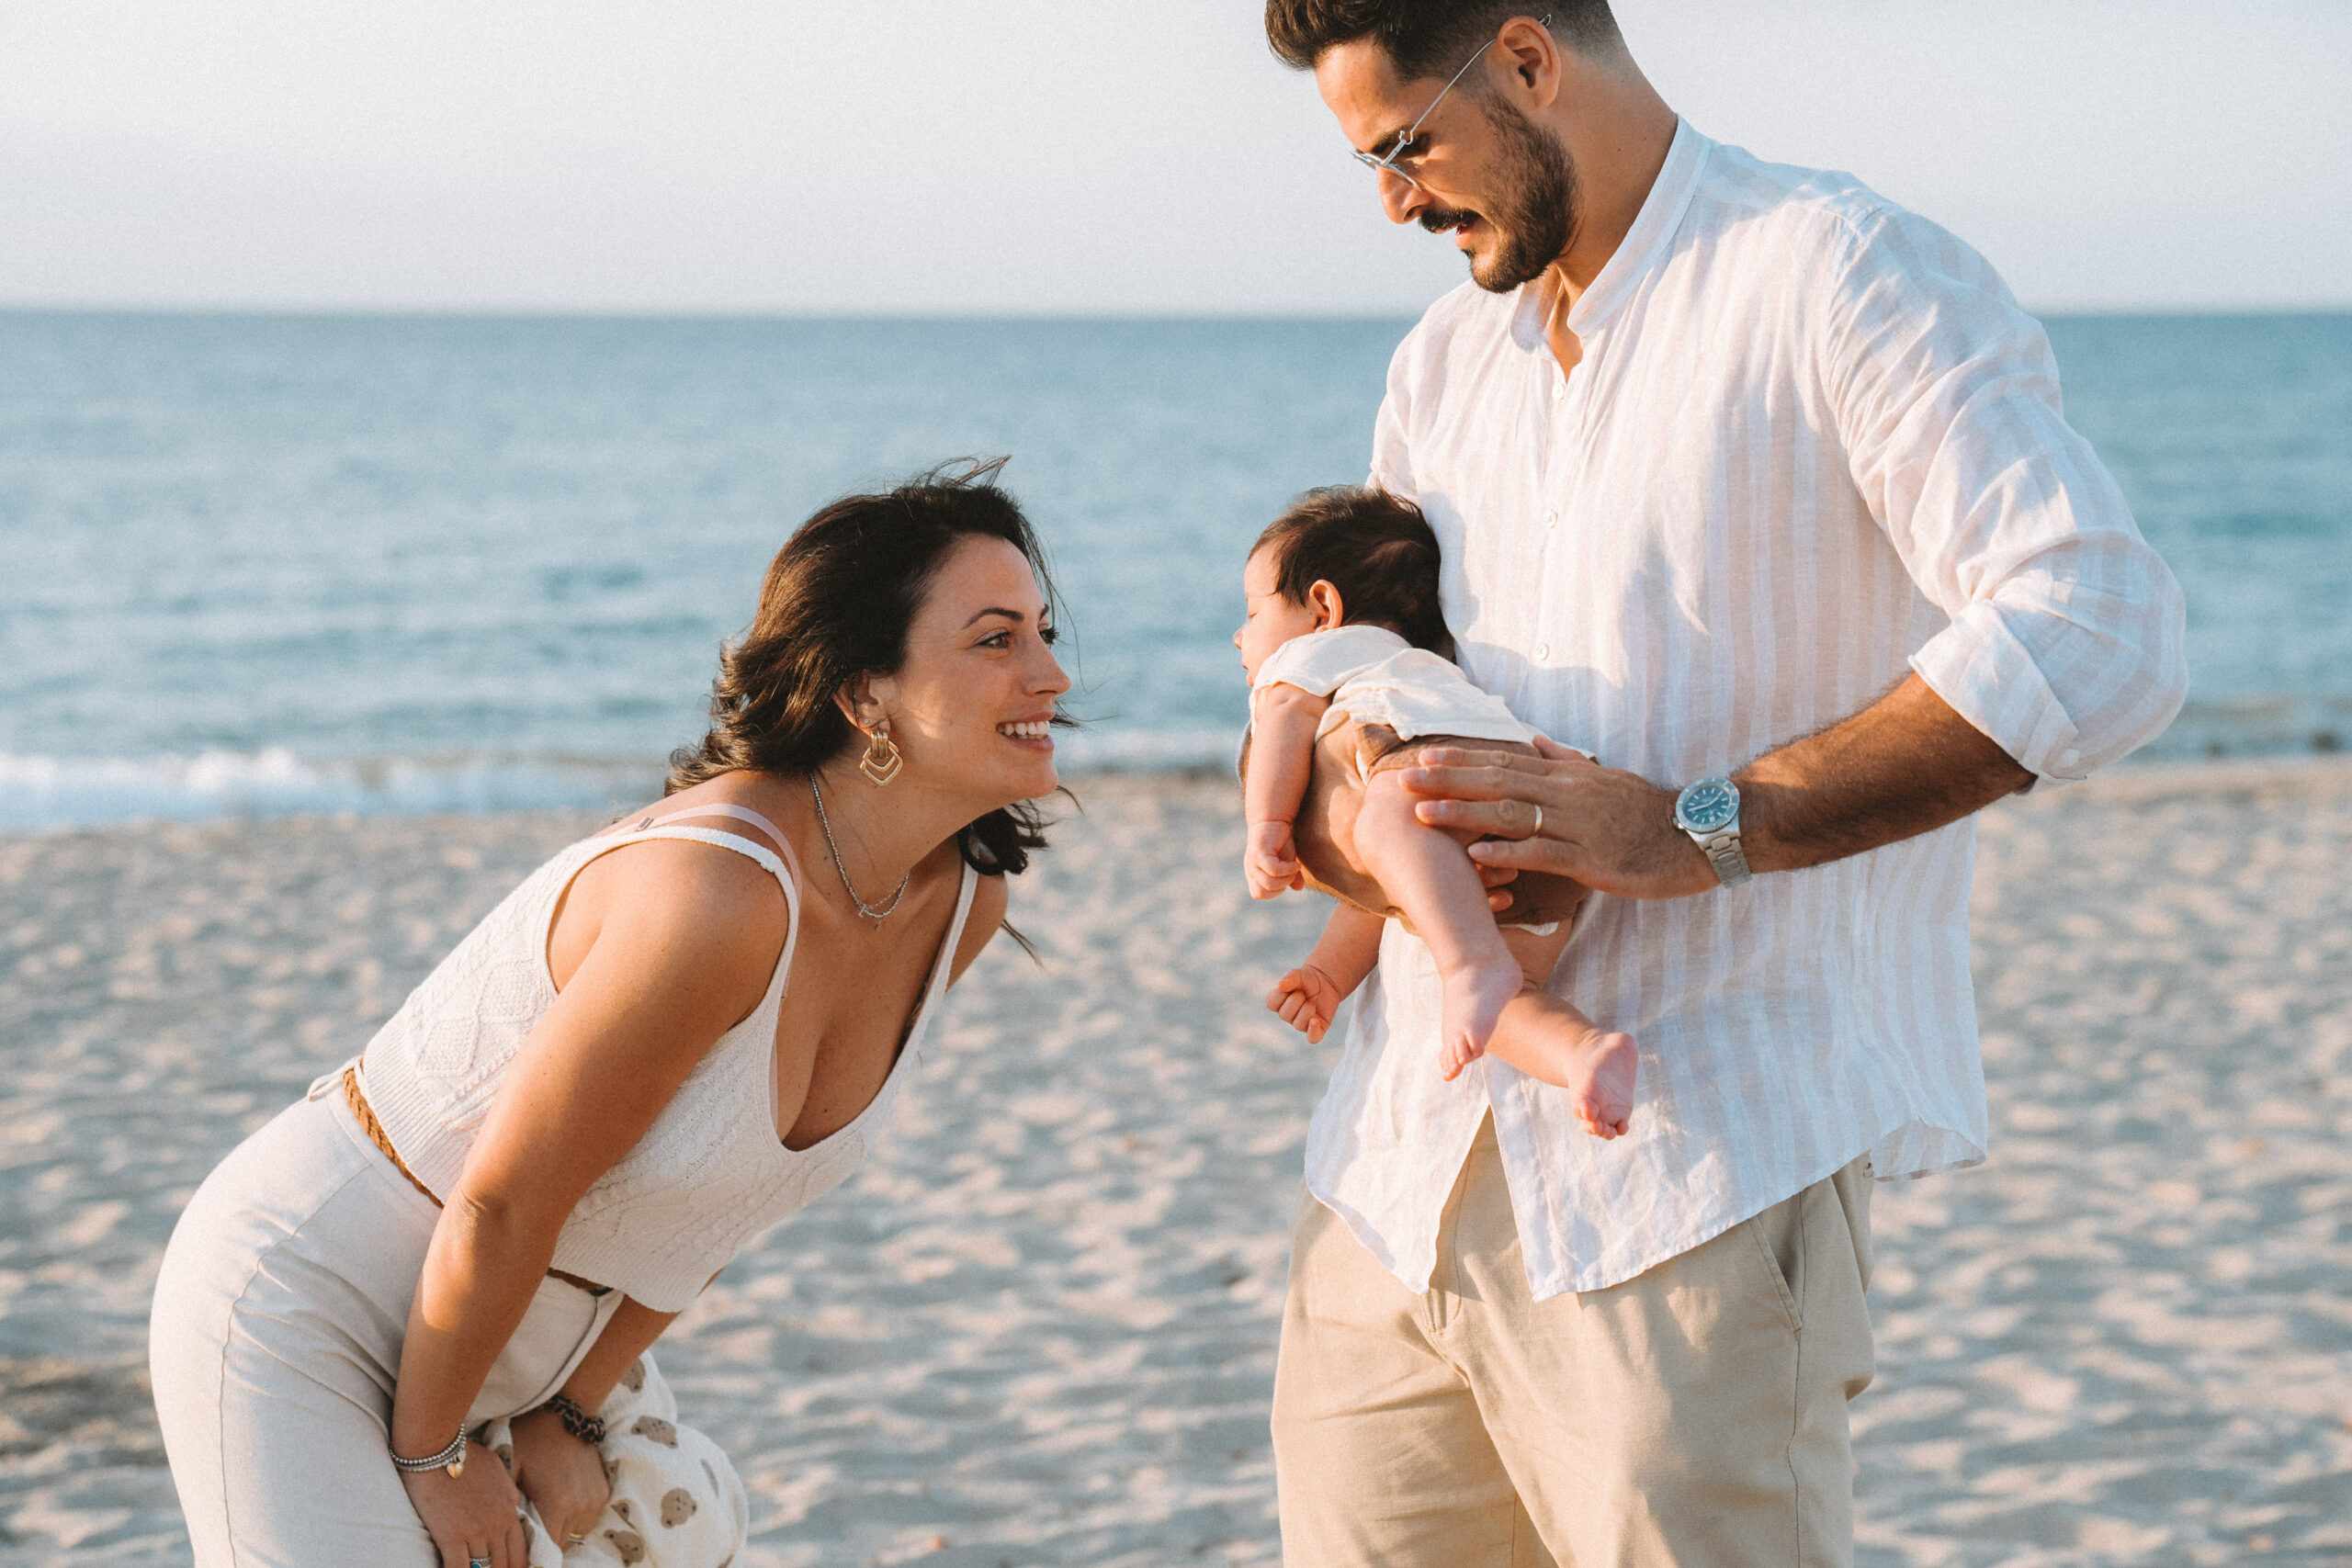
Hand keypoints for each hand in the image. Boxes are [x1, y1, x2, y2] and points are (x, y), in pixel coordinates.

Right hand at [399, 1440, 528, 1567]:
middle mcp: (497, 1525)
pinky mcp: (451, 1537)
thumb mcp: (497, 1470)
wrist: (436, 1450)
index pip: (520, 1551)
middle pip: (503, 1565)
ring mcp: (475, 1532)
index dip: (516, 1567)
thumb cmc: (465, 1456)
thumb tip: (514, 1506)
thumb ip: (508, 1492)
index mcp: (509, 1510)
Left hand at [509, 1407, 611, 1556]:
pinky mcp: (603, 1491)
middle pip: (561, 1545)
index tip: (521, 1549)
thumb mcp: (510, 1470)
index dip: (531, 1552)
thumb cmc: (530, 1441)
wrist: (563, 1415)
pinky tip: (562, 1507)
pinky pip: (589, 1519)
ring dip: (563, 1532)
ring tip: (547, 1520)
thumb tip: (502, 1534)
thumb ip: (508, 1505)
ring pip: (577, 1534)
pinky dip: (577, 1519)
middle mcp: (581, 1505)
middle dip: (545, 1543)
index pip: (545, 1548)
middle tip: (531, 1534)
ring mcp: (595, 1499)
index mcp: (556, 1504)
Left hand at [1245, 820, 1304, 899]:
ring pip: (1268, 883)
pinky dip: (1287, 870)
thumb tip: (1299, 888)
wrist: (1275, 818)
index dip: (1274, 891)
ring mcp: (1253, 861)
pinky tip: (1296, 864)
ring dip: (1286, 879)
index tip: (1286, 879)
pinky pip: (1272, 869)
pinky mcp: (1259, 852)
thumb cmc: (1281, 841)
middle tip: (1291, 875)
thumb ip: (1292, 877)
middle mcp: (1251, 869)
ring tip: (1294, 868)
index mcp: (1254, 874)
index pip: (1258, 894)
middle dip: (1280, 887)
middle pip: (1260, 893)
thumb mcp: (1288, 862)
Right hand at [1267, 964, 1344, 1044]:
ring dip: (1307, 1010)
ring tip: (1312, 1002)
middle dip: (1296, 1000)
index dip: (1281, 994)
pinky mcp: (1317, 1029)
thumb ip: (1291, 977)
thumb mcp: (1300, 974)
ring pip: (1298, 1025)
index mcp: (1279, 1003)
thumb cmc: (1308, 979)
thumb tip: (1281, 985)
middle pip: (1285, 1015)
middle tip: (1304, 993)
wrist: (1326, 982)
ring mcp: (1302, 1023)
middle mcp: (1288, 1016)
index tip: (1290, 985)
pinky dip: (1313, 1031)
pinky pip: (1313, 1038)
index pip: (1271, 1003)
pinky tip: (1315, 1020)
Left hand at [1400, 736, 1717, 898]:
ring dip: (1465, 812)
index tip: (1424, 755)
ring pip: (1511, 814)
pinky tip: (1475, 853)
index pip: (1504, 761)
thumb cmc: (1648, 811)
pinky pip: (1543, 853)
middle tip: (1405, 776)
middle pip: (1497, 781)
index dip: (1462, 759)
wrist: (1698, 835)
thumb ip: (1565, 760)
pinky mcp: (1592, 858)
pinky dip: (1507, 852)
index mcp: (1565, 776)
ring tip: (1425, 813)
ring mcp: (1578, 825)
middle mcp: (1566, 793)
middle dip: (1448, 779)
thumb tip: (1533, 740)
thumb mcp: (1604, 778)